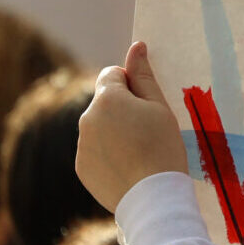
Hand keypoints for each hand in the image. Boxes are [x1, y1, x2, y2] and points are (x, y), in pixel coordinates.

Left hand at [78, 41, 188, 211]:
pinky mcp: (81, 168)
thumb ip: (144, 76)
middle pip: (104, 102)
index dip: (131, 86)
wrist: (153, 198)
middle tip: (147, 132)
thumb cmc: (162, 147)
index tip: (147, 105)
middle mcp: (86, 119)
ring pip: (98, 127)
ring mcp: (81, 145)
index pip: (112, 75)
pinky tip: (128, 168)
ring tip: (139, 153)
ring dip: (114, 132)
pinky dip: (108, 155)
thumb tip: (136, 46)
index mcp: (107, 99)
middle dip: (121, 109)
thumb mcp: (160, 107)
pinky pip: (94, 151)